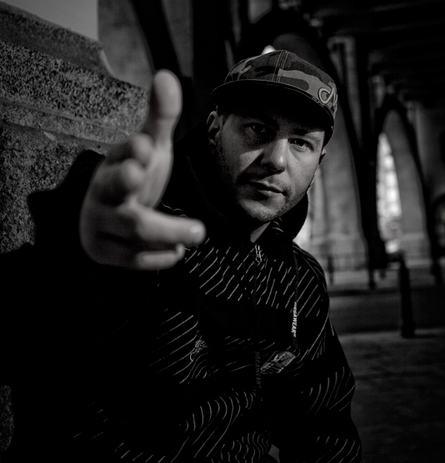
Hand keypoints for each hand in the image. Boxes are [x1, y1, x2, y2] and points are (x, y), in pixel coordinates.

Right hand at [80, 70, 205, 268]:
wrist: (105, 215)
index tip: (147, 146)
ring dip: (168, 232)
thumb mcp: (149, 148)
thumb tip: (167, 76)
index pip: (119, 156)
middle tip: (165, 190)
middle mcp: (103, 193)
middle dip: (141, 191)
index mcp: (113, 164)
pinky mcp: (106, 251)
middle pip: (119, 193)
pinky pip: (133, 260)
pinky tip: (178, 251)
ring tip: (198, 232)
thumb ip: (159, 117)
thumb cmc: (133, 177)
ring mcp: (101, 224)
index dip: (131, 152)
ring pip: (132, 231)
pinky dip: (159, 257)